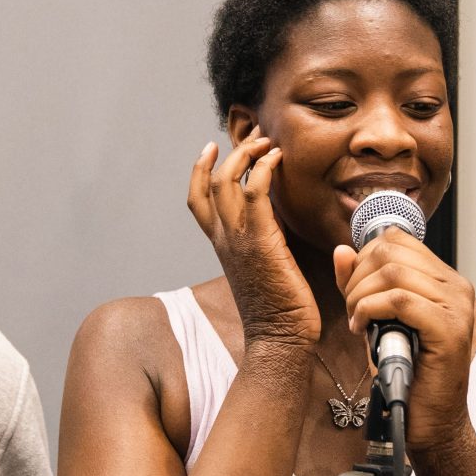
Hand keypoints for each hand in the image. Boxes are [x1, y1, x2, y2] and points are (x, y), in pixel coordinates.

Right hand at [187, 134, 319, 348]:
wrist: (279, 338)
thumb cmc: (278, 308)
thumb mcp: (260, 266)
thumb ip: (260, 240)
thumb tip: (276, 220)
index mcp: (220, 245)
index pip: (196, 201)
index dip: (198, 170)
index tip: (210, 147)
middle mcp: (223, 239)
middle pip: (210, 183)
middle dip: (231, 153)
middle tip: (254, 138)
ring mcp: (238, 239)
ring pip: (227, 181)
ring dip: (247, 155)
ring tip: (267, 143)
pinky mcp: (261, 241)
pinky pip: (254, 192)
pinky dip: (263, 169)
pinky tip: (277, 160)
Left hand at [333, 227, 475, 456]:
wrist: (427, 420)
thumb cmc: (404, 371)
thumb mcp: (375, 319)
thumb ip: (359, 284)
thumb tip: (343, 250)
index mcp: (443, 279)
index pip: (397, 239)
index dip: (364, 257)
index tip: (353, 289)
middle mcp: (456, 287)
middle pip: (392, 251)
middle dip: (358, 277)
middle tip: (351, 309)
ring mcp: (456, 307)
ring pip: (394, 273)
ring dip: (361, 295)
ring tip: (356, 320)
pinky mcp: (449, 330)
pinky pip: (400, 300)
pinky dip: (370, 310)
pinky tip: (362, 329)